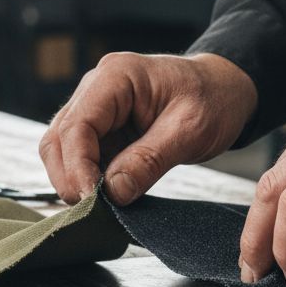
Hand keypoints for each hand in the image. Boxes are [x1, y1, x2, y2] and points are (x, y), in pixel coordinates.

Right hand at [40, 52, 257, 204]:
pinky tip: (107, 196)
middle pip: (59, 137)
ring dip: (75, 179)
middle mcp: (97, 88)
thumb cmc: (214, 99)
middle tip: (91, 210)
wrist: (227, 90)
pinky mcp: (104, 127)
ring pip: (63, 149)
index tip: (91, 198)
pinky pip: (83, 156)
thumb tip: (112, 192)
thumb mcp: (189, 130)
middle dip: (69, 177)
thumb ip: (149, 160)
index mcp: (116, 76)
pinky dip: (89, 178)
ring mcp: (97, 107)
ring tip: (100, 205)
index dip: (78, 165)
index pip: (78, 125)